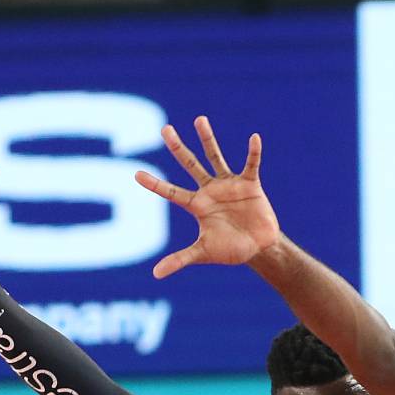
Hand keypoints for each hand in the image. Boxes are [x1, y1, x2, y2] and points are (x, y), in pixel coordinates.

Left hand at [133, 117, 280, 277]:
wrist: (258, 248)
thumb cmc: (230, 250)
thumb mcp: (203, 253)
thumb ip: (180, 260)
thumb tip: (155, 274)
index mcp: (196, 205)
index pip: (170, 192)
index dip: (154, 184)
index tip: (135, 174)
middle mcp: (209, 190)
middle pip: (189, 164)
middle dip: (177, 148)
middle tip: (164, 129)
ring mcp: (228, 185)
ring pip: (215, 157)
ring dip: (207, 139)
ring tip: (198, 119)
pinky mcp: (249, 184)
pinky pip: (250, 165)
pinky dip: (253, 153)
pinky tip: (254, 138)